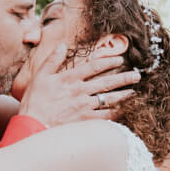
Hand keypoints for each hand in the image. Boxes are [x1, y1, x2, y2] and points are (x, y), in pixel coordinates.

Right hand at [17, 45, 140, 126]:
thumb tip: (62, 45)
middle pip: (107, 82)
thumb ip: (52, 60)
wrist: (33, 125)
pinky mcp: (85, 121)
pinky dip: (115, 113)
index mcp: (70, 79)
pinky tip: (123, 111)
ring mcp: (84, 107)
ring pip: (109, 99)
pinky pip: (105, 116)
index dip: (109, 61)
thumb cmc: (34, 102)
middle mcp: (80, 91)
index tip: (120, 59)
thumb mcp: (39, 77)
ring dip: (123, 95)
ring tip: (133, 92)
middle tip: (137, 75)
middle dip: (124, 78)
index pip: (94, 66)